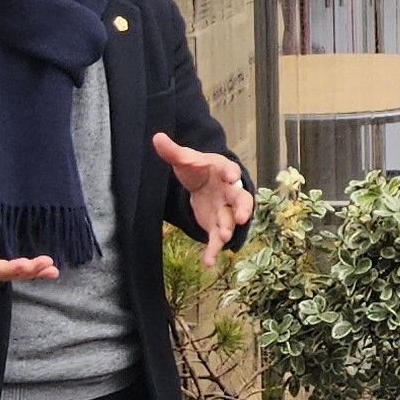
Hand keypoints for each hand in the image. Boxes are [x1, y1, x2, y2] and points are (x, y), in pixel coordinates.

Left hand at [153, 132, 253, 264]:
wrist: (203, 183)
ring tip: (222, 237)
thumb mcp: (186, 159)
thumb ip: (173, 151)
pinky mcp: (216, 224)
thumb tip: (156, 137)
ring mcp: (225, 210)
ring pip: (230, 221)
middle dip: (242, 208)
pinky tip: (207, 262)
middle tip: (240, 217)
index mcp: (223, 170)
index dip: (231, 173)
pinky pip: (217, 238)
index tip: (231, 176)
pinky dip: (213, 250)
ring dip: (227, 229)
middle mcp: (229, 192)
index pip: (230, 170)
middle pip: (241, 199)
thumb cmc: (198, 169)